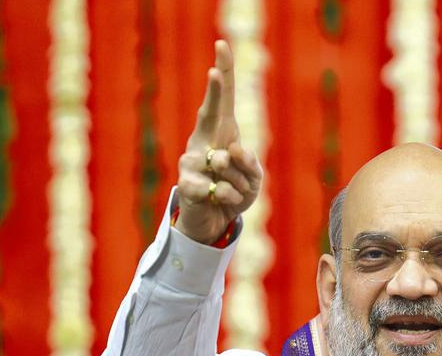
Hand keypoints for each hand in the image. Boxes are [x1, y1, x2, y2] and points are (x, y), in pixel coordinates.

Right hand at [175, 40, 261, 243]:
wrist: (213, 221)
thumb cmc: (235, 192)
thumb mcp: (254, 177)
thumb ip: (249, 162)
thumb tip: (229, 152)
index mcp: (221, 134)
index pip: (223, 100)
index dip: (223, 75)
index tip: (222, 47)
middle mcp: (202, 141)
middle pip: (209, 113)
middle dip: (214, 93)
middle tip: (215, 71)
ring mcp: (191, 160)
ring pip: (227, 163)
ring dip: (240, 183)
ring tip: (232, 191)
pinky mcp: (187, 183)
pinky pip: (220, 187)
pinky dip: (230, 197)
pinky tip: (221, 201)